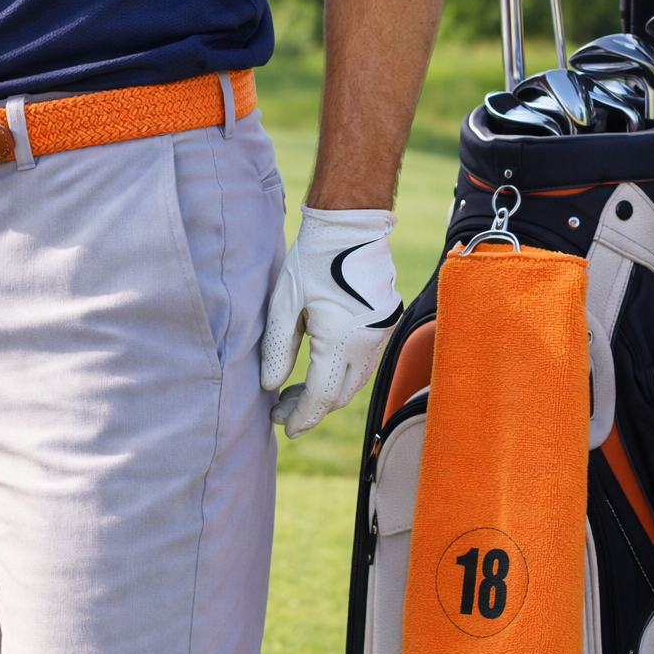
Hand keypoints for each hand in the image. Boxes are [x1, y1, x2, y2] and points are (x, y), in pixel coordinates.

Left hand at [261, 208, 402, 437]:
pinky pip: (363, 363)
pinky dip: (340, 374)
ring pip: (355, 382)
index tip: (282, 426)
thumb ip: (277, 347)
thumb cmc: (312, 260)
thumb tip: (269, 386)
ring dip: (325, 393)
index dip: (301, 416)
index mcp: (342, 339)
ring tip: (291, 394)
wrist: (351, 227)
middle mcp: (368, 342)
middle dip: (310, 409)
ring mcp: (381, 334)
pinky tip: (317, 370)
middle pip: (340, 395)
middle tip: (279, 411)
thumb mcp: (284, 303)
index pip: (321, 395)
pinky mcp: (384, 324)